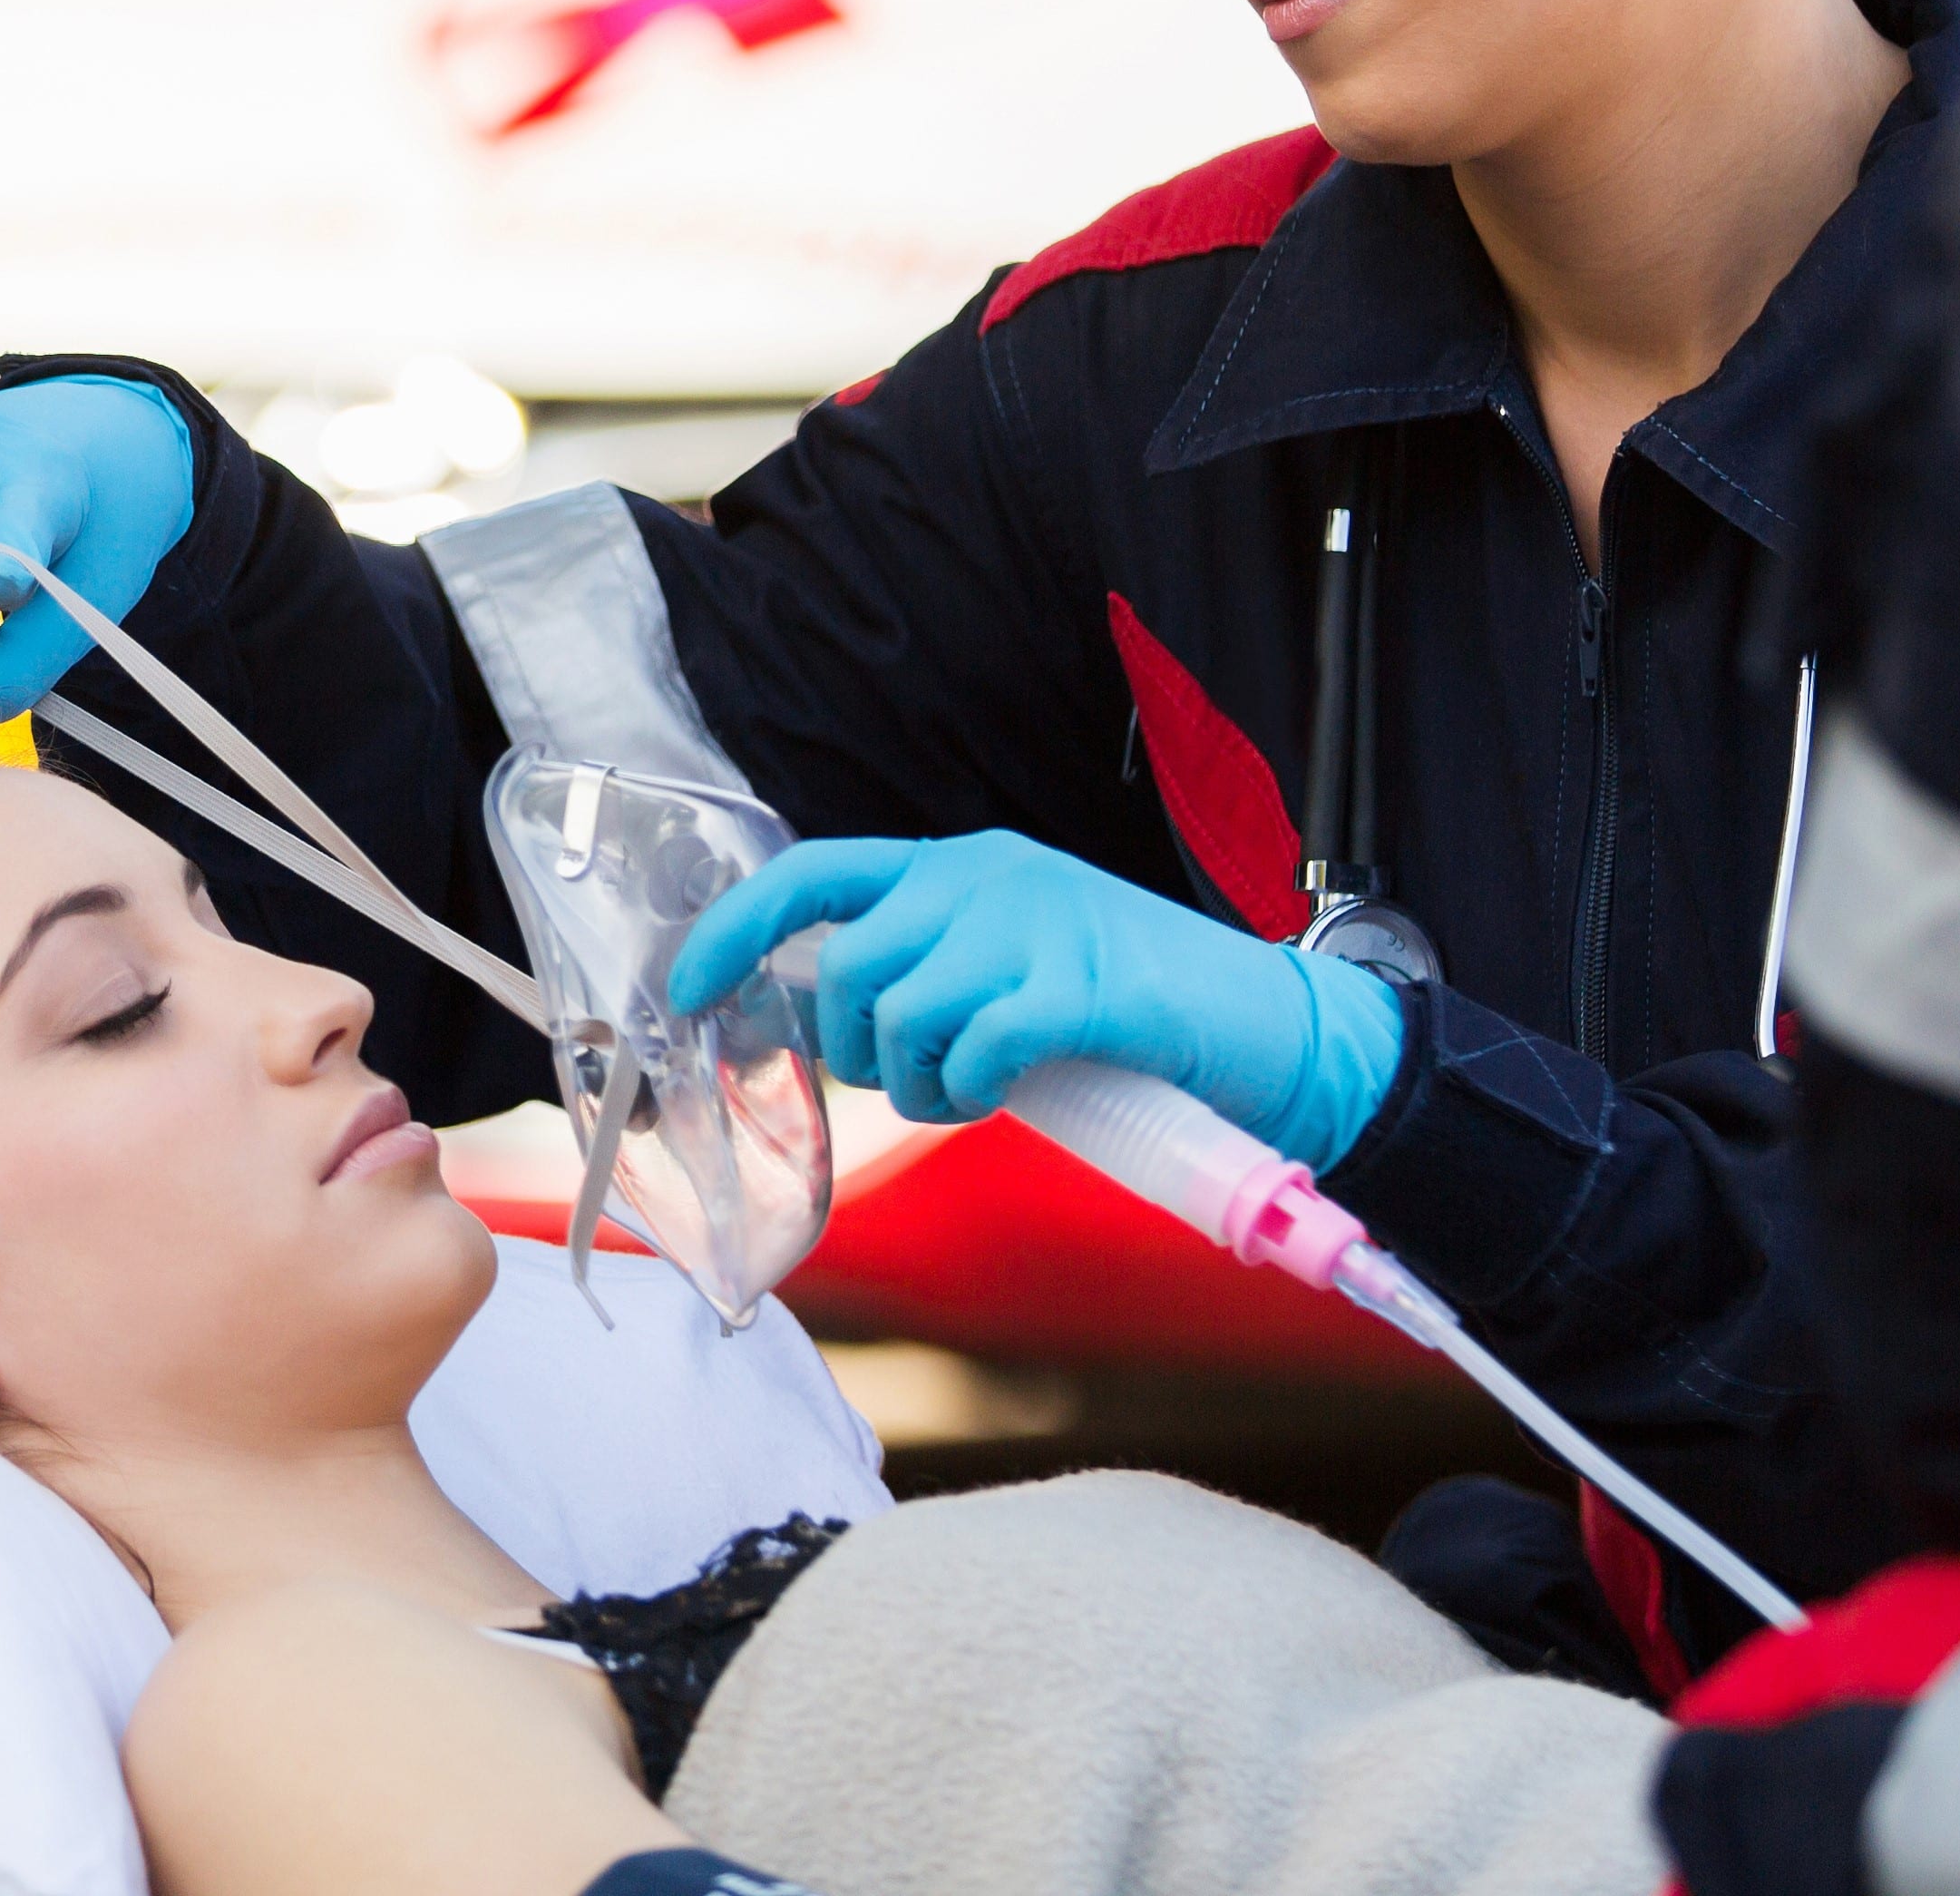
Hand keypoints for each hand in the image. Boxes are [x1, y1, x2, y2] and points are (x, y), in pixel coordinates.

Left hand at [666, 830, 1407, 1166]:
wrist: (1270, 1025)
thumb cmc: (1131, 1005)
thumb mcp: (1017, 957)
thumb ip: (933, 968)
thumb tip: (832, 1019)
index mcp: (963, 866)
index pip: (816, 874)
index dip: (737, 929)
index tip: (688, 990)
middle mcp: (989, 878)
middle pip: (847, 965)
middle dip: (852, 1047)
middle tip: (908, 1080)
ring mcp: (1037, 926)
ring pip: (898, 1015)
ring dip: (913, 1084)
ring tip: (969, 1093)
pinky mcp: (1081, 989)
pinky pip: (972, 1051)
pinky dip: (969, 1093)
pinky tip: (1004, 1093)